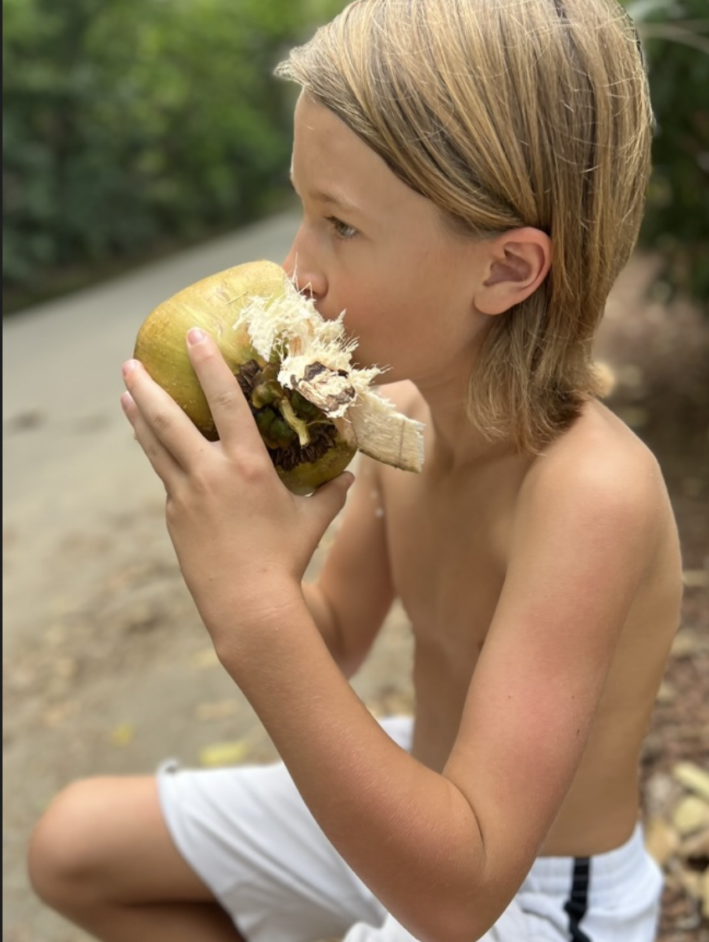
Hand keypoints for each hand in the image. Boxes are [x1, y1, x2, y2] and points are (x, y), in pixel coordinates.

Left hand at [120, 328, 353, 647]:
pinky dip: (159, 457)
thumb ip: (330, 494)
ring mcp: (185, 495)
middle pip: (168, 421)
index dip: (209, 367)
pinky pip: (167, 478)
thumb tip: (351, 477)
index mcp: (247, 467)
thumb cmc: (286, 560)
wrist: (247, 604)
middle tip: (131, 361)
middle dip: (148, 388)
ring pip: (155, 447)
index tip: (193, 337)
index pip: (225, 404)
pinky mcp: (174, 517)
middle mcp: (210, 474)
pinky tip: (157, 449)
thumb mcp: (313, 522)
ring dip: (138, 416)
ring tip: (125, 393)